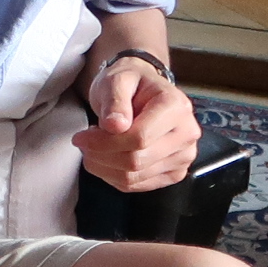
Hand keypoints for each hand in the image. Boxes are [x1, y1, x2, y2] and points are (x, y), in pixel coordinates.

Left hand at [73, 55, 198, 192]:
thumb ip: (114, 100)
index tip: (80, 136)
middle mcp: (187, 133)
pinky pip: (137, 186)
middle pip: (136, 161)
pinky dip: (113, 176)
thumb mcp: (116, 80)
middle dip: (100, 155)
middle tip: (83, 142)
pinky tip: (107, 158)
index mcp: (177, 107)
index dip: (104, 143)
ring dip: (103, 167)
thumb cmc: (129, 83)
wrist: (142, 91)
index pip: (139, 138)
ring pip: (134, 177)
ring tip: (94, 147)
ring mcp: (184, 156)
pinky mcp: (174, 173)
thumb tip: (115, 126)